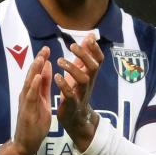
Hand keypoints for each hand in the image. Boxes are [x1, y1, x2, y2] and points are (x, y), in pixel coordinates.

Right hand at [0, 47, 51, 154]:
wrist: (25, 143)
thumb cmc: (34, 124)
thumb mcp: (43, 101)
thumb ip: (44, 86)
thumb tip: (47, 68)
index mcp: (32, 93)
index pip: (37, 74)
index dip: (41, 61)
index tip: (47, 49)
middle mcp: (26, 95)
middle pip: (32, 75)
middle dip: (38, 61)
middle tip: (45, 49)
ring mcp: (25, 103)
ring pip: (30, 83)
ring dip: (35, 70)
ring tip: (41, 58)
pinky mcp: (26, 111)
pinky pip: (30, 96)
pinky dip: (34, 86)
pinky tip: (38, 77)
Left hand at [55, 35, 102, 150]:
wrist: (76, 118)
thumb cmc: (77, 91)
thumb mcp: (81, 71)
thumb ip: (85, 55)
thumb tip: (90, 36)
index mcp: (90, 75)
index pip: (99, 60)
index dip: (95, 49)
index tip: (88, 38)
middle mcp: (89, 83)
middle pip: (93, 67)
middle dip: (84, 55)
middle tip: (71, 46)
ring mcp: (81, 94)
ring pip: (83, 80)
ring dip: (72, 68)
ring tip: (60, 61)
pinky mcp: (72, 104)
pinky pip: (71, 94)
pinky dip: (64, 85)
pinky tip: (57, 77)